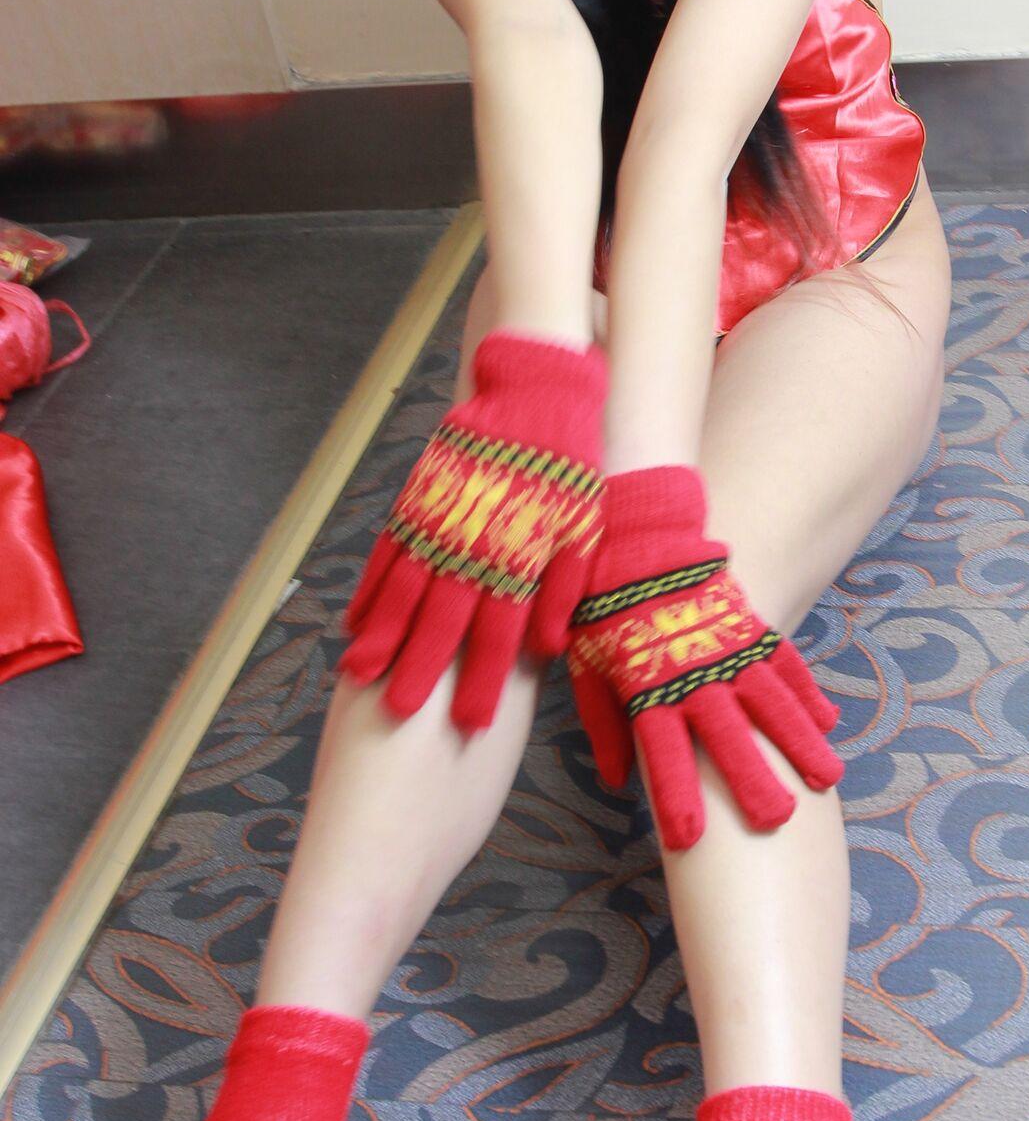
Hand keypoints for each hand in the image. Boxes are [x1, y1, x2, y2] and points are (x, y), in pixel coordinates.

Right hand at [341, 329, 606, 731]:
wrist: (537, 396)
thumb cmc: (570, 471)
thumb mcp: (583, 532)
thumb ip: (562, 591)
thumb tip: (548, 649)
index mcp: (519, 562)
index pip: (498, 636)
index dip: (483, 682)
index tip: (471, 724)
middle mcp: (474, 549)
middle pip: (442, 622)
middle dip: (422, 671)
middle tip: (399, 714)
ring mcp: (439, 524)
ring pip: (404, 591)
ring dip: (382, 636)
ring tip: (361, 676)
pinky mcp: (419, 501)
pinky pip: (387, 553)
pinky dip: (369, 589)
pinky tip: (354, 622)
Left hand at [567, 464, 843, 849]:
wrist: (632, 522)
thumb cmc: (598, 599)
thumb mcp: (584, 663)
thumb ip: (603, 723)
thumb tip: (616, 781)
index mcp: (647, 687)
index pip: (662, 754)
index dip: (675, 796)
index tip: (689, 839)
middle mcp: (692, 673)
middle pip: (726, 737)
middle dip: (752, 780)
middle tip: (778, 821)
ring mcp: (725, 647)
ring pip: (770, 703)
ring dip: (798, 742)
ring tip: (826, 778)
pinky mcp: (745, 623)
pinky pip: (783, 661)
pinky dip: (806, 692)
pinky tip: (828, 722)